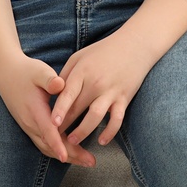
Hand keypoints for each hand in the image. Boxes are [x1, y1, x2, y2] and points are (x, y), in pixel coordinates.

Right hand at [0, 55, 97, 166]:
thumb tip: (60, 84)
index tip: (66, 157)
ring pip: (47, 147)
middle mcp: (30, 122)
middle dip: (70, 155)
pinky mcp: (30, 127)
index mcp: (34, 110)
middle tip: (91, 162)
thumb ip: (49, 79)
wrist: (7, 75)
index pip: (47, 130)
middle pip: (50, 145)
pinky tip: (71, 154)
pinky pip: (44, 144)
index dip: (57, 144)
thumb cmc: (26, 72)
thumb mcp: (39, 71)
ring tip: (86, 161)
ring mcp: (29, 127)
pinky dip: (57, 150)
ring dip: (66, 156)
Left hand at [50, 32, 156, 147]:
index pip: (68, 94)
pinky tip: (102, 141)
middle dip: (65, 125)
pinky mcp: (124, 98)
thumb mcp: (79, 57)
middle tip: (54, 138)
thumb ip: (65, 75)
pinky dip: (110, 132)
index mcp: (83, 71)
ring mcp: (111, 91)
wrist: (134, 45)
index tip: (51, 124)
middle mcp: (97, 83)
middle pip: (78, 109)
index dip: (59, 110)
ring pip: (95, 117)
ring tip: (72, 141)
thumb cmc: (102, 51)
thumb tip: (53, 96)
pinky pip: (117, 119)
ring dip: (83, 132)